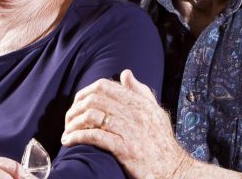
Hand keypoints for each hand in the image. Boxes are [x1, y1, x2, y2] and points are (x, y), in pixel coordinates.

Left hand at [61, 69, 188, 178]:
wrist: (174, 169)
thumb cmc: (163, 142)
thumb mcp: (156, 113)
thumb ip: (140, 92)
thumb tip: (126, 73)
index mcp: (140, 102)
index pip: (104, 86)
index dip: (84, 92)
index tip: (76, 103)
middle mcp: (135, 113)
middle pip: (94, 100)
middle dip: (75, 109)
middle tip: (68, 120)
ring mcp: (130, 131)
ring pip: (92, 116)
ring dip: (73, 124)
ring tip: (67, 132)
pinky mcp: (125, 149)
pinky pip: (95, 136)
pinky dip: (77, 137)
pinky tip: (69, 141)